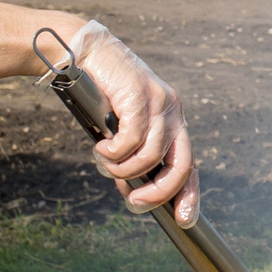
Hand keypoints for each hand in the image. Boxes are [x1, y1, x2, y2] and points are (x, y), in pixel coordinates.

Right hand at [69, 21, 199, 224]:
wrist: (82, 52)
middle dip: (159, 191)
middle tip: (135, 202)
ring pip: (151, 155)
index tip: (183, 219)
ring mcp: (158, 101)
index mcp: (171, 118)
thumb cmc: (98, 93)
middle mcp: (171, 110)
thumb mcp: (118, 130)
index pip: (189, 162)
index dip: (189, 193)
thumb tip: (131, 192)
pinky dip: (115, 152)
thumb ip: (129, 158)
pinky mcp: (139, 95)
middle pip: (181, 163)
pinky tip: (102, 146)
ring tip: (105, 162)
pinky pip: (132, 139)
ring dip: (124, 169)